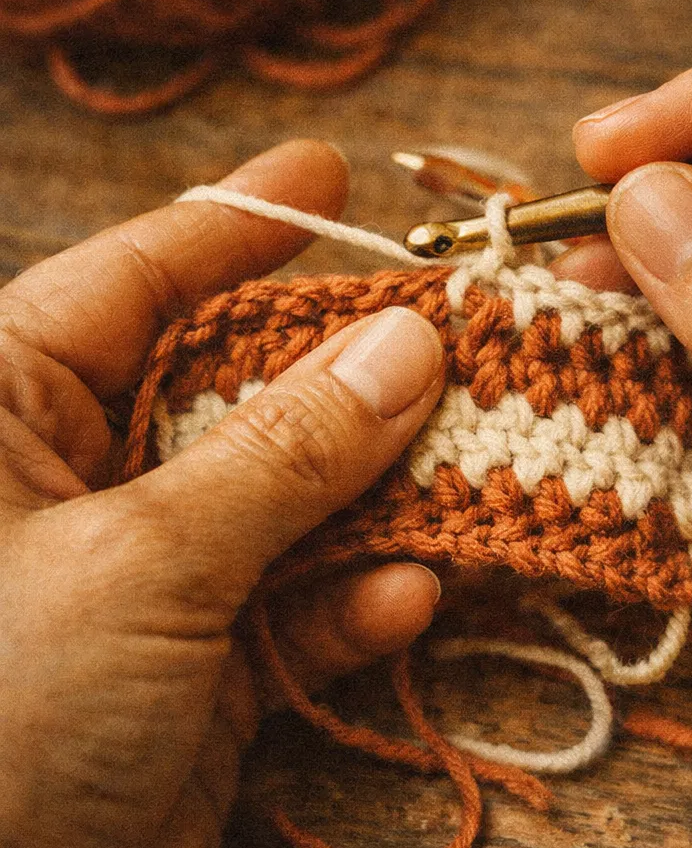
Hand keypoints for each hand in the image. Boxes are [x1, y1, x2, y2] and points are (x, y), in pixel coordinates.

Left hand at [0, 142, 444, 847]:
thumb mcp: (143, 556)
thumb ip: (285, 450)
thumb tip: (407, 344)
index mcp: (9, 408)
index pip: (136, 278)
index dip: (242, 222)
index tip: (338, 177)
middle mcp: (77, 477)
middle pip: (238, 383)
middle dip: (351, 367)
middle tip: (468, 329)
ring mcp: (148, 576)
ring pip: (289, 497)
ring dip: (384, 487)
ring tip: (487, 454)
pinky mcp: (202, 671)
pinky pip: (301, 608)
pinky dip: (358, 601)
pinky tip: (410, 595)